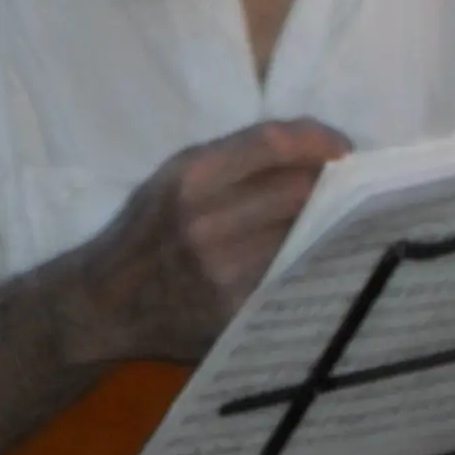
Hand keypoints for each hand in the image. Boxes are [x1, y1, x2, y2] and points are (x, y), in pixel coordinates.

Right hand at [83, 118, 352, 362]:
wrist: (102, 303)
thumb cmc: (144, 231)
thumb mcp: (172, 179)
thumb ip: (232, 162)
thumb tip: (309, 150)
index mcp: (190, 177)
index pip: (273, 145)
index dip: (318, 141)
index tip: (343, 149)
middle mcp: (207, 222)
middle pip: (299, 191)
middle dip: (333, 187)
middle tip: (351, 189)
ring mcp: (223, 272)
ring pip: (304, 236)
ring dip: (330, 227)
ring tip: (343, 223)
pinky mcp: (235, 312)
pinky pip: (291, 278)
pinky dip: (311, 265)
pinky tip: (321, 260)